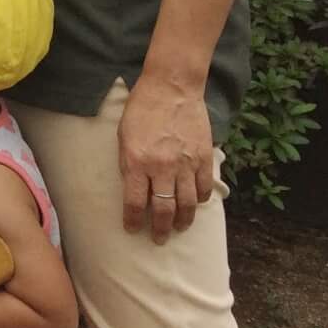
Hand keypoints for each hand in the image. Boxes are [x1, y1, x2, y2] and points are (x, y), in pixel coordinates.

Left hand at [118, 73, 215, 242]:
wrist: (171, 88)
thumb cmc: (141, 110)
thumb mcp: (123, 137)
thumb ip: (128, 164)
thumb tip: (134, 189)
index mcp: (136, 162)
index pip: (134, 203)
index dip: (133, 221)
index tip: (132, 230)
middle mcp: (162, 167)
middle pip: (163, 209)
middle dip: (160, 229)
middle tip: (159, 239)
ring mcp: (186, 164)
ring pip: (187, 204)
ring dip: (183, 220)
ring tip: (179, 228)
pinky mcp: (204, 157)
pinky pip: (204, 187)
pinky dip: (200, 200)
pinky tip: (195, 204)